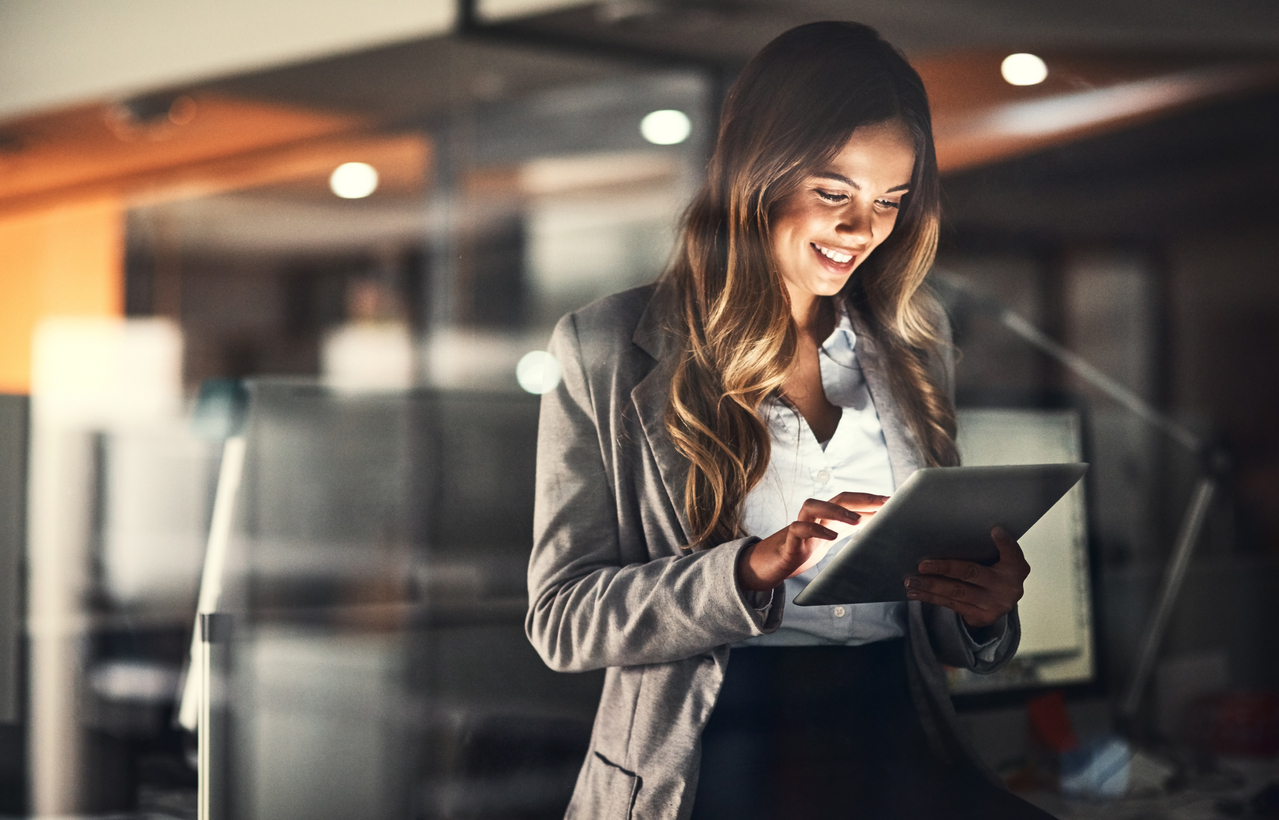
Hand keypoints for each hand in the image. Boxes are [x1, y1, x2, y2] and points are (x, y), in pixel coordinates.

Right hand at [737, 493, 886, 591]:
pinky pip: (799, 528)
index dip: (870, 499)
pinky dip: (815, 529)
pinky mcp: (788, 541)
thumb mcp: (827, 540)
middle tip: (884, 503)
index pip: (849, 501)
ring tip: (857, 520)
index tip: (893, 500)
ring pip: (813, 505)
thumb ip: (847, 531)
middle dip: (861, 498)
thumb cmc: (800, 551)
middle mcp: (812, 517)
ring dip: (836, 510)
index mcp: (825, 517)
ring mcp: (799, 526)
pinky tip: (831, 537)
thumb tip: (877, 528)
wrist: (767, 566)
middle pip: (837, 498)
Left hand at [904, 526, 1029, 627]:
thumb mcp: (1002, 558)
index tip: (995, 530)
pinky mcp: (981, 617)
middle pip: (971, 573)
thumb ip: (991, 546)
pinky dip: (931, 597)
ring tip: (910, 581)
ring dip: (930, 586)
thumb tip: (967, 529)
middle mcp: (1008, 587)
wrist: (1002, 602)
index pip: (1012, 552)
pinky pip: (951, 605)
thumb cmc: (996, 571)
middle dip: (944, 569)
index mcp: (1015, 567)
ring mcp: (994, 605)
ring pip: (957, 593)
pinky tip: (916, 592)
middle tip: (921, 566)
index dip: (1005, 543)